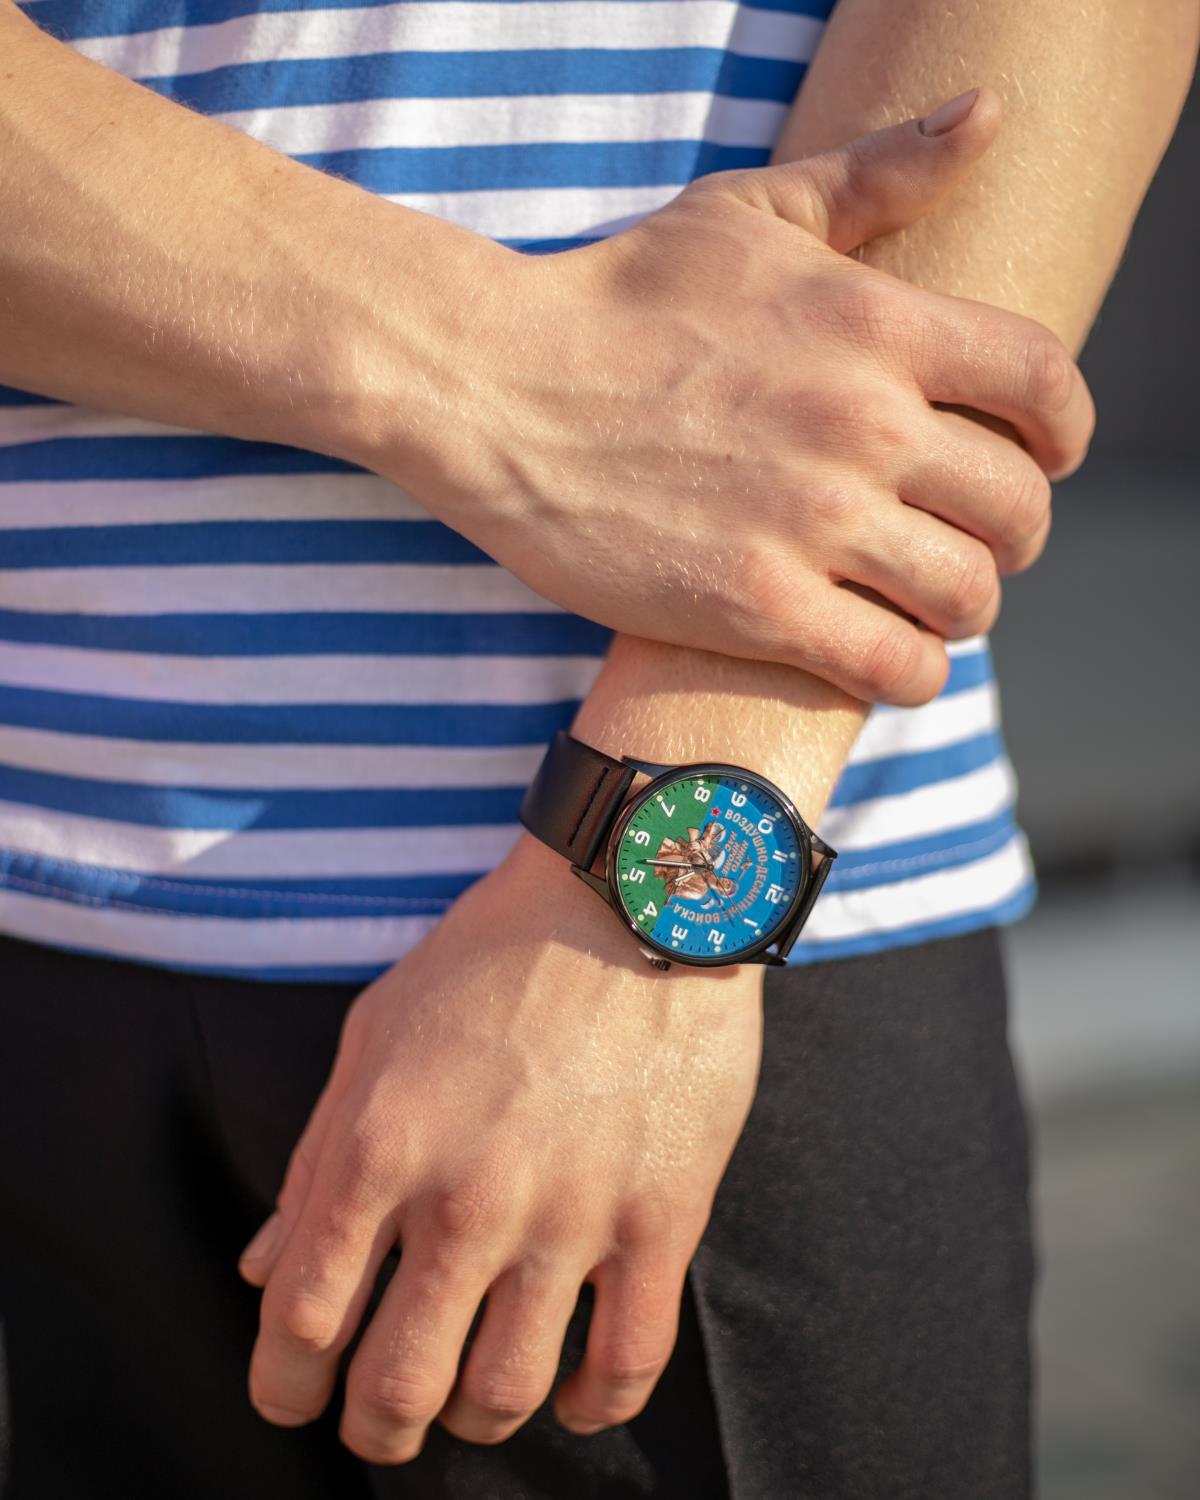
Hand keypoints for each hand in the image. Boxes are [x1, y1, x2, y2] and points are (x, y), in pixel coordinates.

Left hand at [237, 837, 763, 1461]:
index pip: (303, 1320)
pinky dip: (594, 1408)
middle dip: (371, 1431)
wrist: (634, 896)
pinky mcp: (661, 1217)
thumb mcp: (375, 1032)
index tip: (292, 1395)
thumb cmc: (493, 955)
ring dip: (473, 1423)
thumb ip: (315, 1160)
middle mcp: (468, 1198)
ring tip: (468, 1406)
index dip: (282, 1384)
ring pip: (506, 1392)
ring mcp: (571, 1214)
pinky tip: (575, 1400)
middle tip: (376, 1425)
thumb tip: (264, 1270)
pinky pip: (629, 1362)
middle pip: (397, 1386)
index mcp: (381, 1146)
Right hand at [385, 86, 1092, 707]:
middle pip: (1018, 508)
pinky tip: (884, 659)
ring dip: (961, 610)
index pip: (1045, 386)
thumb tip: (989, 112)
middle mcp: (861, 423)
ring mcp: (810, 521)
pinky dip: (909, 675)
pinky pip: (893, 666)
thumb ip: (879, 174)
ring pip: (966, 597)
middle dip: (1012, 536)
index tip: (1045, 459)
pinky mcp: (756, 605)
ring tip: (922, 606)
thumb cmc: (620, 296)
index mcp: (876, 323)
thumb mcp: (752, 213)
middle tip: (969, 544)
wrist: (495, 387)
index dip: (1065, 434)